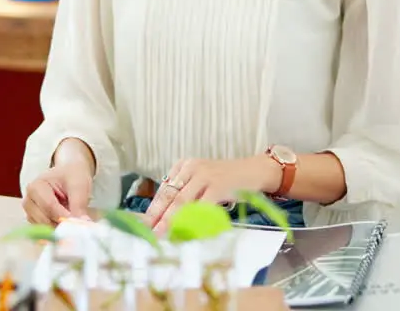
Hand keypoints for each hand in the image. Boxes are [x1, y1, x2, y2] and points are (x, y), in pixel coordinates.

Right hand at [22, 161, 92, 224]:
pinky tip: (66, 225)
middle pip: (44, 219)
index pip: (49, 206)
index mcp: (36, 186)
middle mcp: (29, 200)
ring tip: (73, 222)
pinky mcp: (35, 220)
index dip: (63, 216)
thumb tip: (83, 222)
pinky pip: (45, 231)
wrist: (70, 175)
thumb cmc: (72, 176)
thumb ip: (79, 204)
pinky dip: (57, 230)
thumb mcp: (79, 186)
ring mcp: (30, 212)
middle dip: (62, 224)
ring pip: (44, 228)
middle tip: (78, 226)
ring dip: (59, 228)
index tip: (78, 223)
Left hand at [144, 156, 279, 233]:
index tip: (143, 224)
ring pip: (182, 201)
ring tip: (161, 233)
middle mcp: (192, 167)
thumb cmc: (228, 180)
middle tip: (147, 231)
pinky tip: (186, 230)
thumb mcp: (203, 181)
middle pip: (169, 194)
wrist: (256, 170)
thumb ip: (187, 195)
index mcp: (184, 165)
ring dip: (170, 220)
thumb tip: (168, 219)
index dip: (153, 208)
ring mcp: (205, 175)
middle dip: (156, 215)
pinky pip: (201, 205)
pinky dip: (193, 219)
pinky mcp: (218, 186)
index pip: (164, 189)